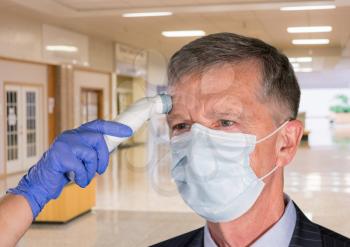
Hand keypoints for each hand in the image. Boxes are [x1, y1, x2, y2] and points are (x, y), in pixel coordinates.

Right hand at [7, 119, 131, 218]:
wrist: (41, 184)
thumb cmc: (64, 172)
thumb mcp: (82, 159)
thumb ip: (94, 151)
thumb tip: (113, 146)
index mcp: (76, 134)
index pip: (97, 125)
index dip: (113, 127)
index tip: (127, 131)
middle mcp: (70, 135)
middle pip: (98, 138)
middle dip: (104, 157)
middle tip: (101, 170)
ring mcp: (64, 144)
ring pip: (91, 154)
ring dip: (92, 170)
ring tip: (85, 178)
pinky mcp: (60, 155)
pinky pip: (81, 167)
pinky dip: (83, 177)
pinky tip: (78, 181)